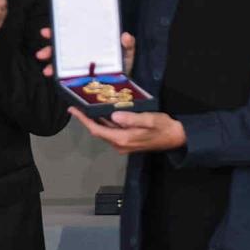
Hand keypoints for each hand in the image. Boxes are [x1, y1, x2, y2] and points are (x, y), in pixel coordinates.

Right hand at [36, 29, 134, 78]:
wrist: (124, 85)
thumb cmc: (123, 64)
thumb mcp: (127, 52)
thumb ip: (128, 44)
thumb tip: (126, 36)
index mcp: (89, 42)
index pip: (70, 34)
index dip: (57, 31)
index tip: (46, 32)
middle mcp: (81, 53)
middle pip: (61, 48)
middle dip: (49, 50)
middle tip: (41, 54)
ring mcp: (79, 66)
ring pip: (61, 64)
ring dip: (51, 66)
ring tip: (47, 71)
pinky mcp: (80, 79)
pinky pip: (66, 77)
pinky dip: (59, 79)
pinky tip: (56, 81)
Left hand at [68, 107, 184, 152]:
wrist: (176, 138)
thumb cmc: (164, 128)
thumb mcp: (150, 120)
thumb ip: (132, 119)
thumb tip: (114, 115)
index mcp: (123, 138)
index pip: (97, 129)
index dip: (84, 120)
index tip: (73, 110)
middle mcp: (120, 144)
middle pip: (98, 131)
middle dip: (86, 119)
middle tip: (77, 105)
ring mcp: (123, 144)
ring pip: (104, 131)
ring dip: (95, 120)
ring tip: (87, 106)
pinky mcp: (127, 141)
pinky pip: (111, 131)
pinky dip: (105, 122)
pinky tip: (103, 112)